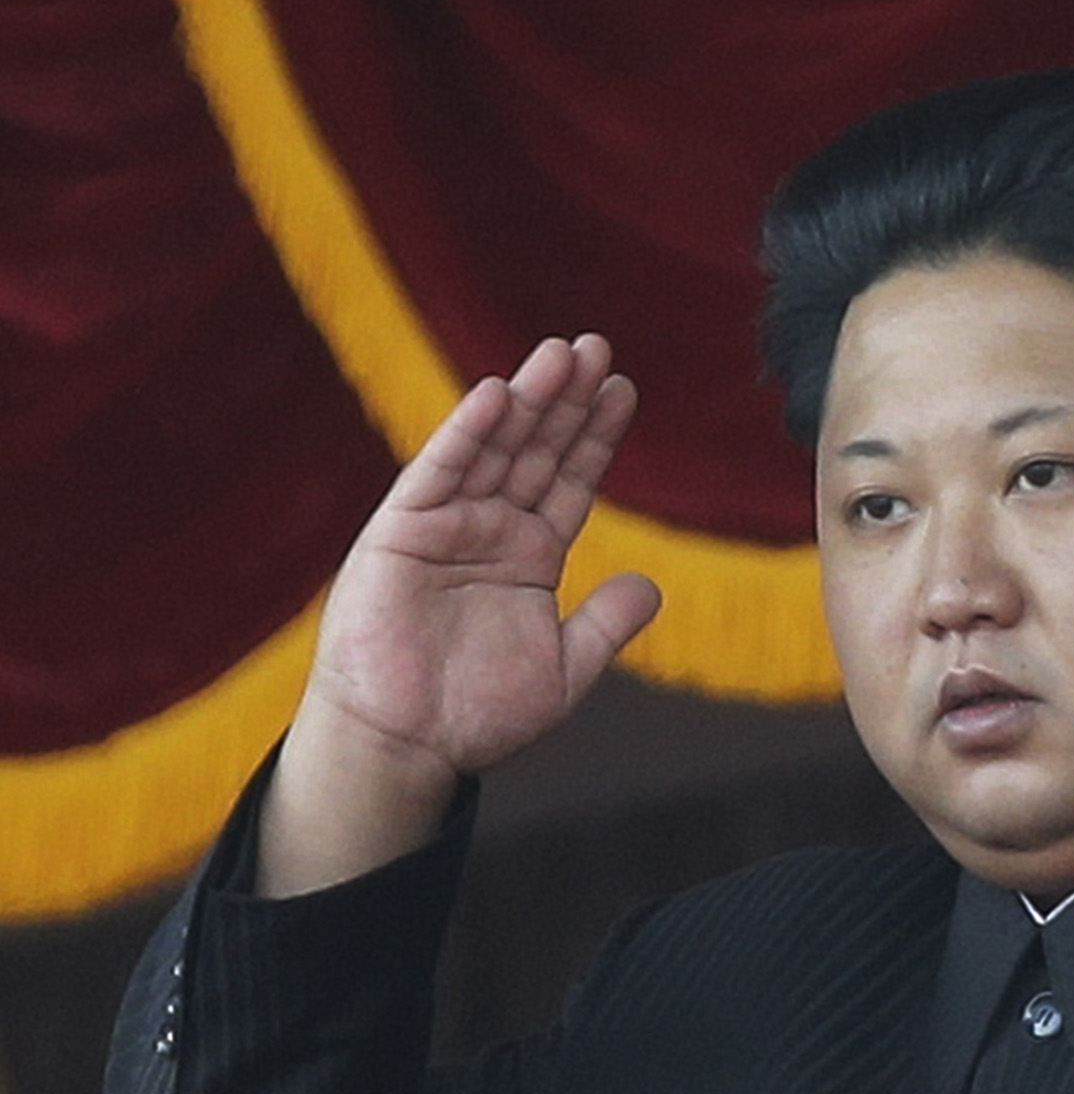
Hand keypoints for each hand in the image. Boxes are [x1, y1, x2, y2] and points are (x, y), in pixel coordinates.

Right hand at [260, 336, 661, 893]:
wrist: (406, 747)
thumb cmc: (476, 716)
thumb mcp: (565, 670)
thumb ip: (606, 624)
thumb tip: (652, 585)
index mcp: (528, 557)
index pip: (570, 482)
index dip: (595, 437)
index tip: (624, 389)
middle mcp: (488, 532)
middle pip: (536, 451)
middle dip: (566, 401)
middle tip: (598, 347)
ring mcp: (444, 528)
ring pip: (493, 450)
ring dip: (527, 400)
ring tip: (561, 353)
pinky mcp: (400, 535)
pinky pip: (439, 474)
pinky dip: (467, 433)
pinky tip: (498, 394)